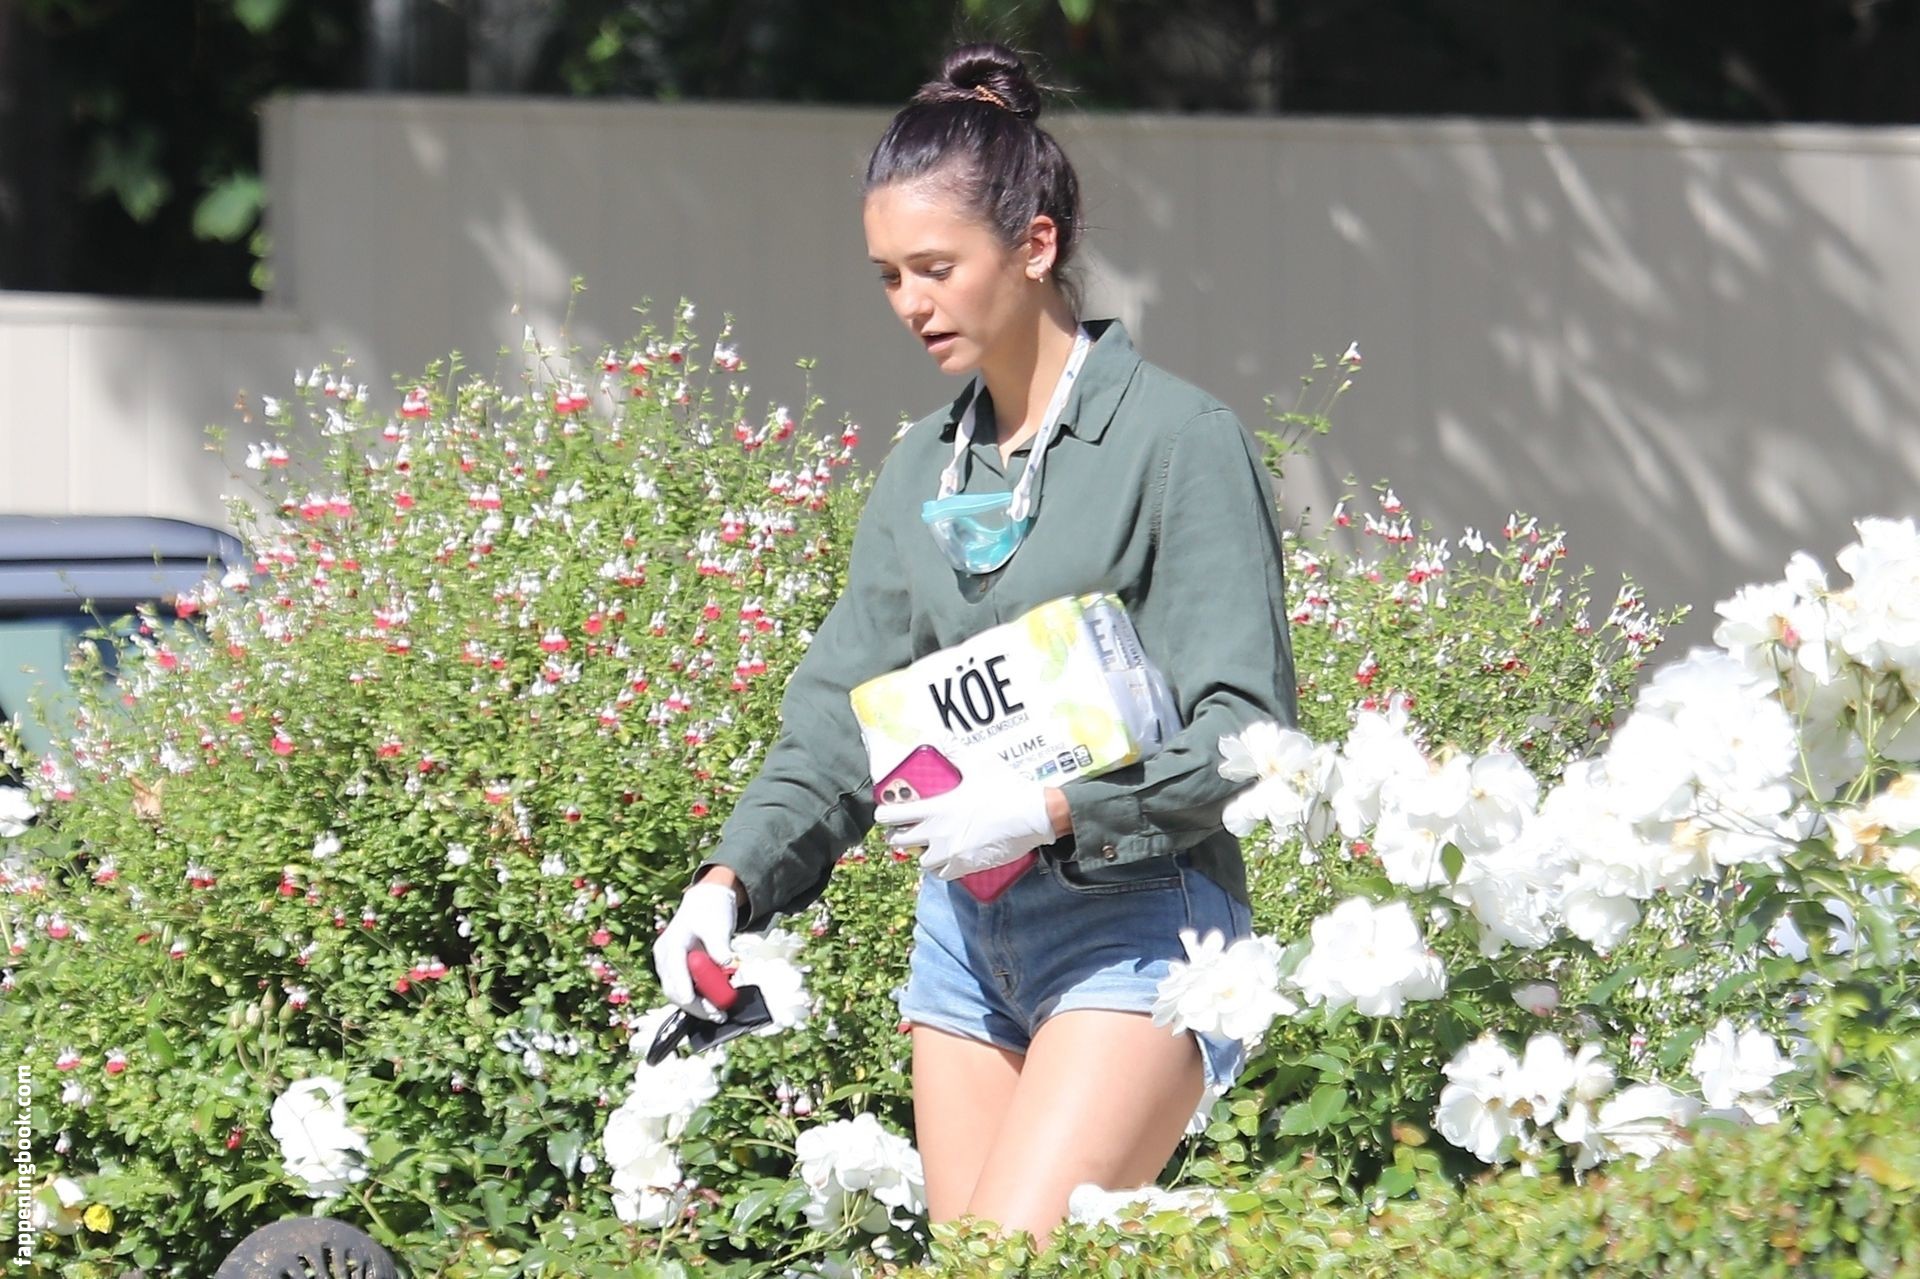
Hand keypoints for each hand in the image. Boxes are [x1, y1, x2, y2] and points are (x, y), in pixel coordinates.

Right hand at [652, 879, 739, 1020]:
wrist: (705, 903)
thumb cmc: (709, 911)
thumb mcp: (716, 925)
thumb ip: (719, 945)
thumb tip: (726, 963)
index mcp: (671, 944)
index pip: (675, 971)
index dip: (685, 990)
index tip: (697, 1004)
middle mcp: (664, 958)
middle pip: (673, 989)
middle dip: (695, 1005)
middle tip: (717, 1014)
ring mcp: (669, 966)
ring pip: (678, 993)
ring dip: (698, 1005)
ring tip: (718, 1012)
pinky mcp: (677, 971)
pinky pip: (685, 989)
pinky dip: (699, 998)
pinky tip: (714, 1004)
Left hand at [876, 750, 1054, 880]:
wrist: (1032, 816)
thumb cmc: (1005, 788)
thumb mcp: (978, 764)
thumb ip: (955, 751)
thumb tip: (939, 735)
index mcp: (935, 808)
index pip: (891, 815)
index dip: (884, 813)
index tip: (887, 811)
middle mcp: (937, 833)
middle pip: (898, 842)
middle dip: (898, 836)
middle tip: (906, 829)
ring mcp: (950, 853)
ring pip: (919, 862)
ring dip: (920, 854)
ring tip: (928, 845)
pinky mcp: (965, 866)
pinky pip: (942, 874)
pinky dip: (941, 868)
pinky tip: (947, 858)